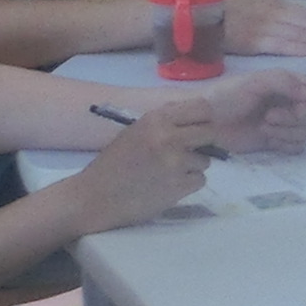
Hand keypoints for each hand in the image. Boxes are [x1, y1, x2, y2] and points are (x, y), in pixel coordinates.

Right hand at [56, 98, 217, 229]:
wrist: (95, 197)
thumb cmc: (113, 164)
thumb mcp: (137, 131)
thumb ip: (165, 123)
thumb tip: (197, 120)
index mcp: (157, 119)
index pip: (202, 107)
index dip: (204, 119)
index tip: (200, 128)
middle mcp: (169, 137)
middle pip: (211, 132)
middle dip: (205, 142)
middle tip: (191, 152)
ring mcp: (176, 162)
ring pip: (206, 160)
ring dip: (193, 167)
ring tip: (169, 172)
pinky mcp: (180, 186)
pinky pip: (200, 180)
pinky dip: (188, 184)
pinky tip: (168, 186)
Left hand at [192, 64, 305, 155]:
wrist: (205, 121)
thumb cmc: (227, 96)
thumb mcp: (254, 81)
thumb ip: (284, 82)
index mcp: (287, 84)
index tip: (295, 103)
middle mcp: (290, 103)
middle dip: (294, 118)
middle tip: (268, 117)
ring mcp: (285, 124)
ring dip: (288, 132)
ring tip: (263, 128)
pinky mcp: (278, 142)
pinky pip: (299, 147)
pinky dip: (286, 145)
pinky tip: (269, 140)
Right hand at [221, 0, 305, 57]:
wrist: (193, 14)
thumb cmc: (221, 13)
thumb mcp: (252, 7)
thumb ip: (273, 16)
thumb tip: (293, 28)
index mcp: (273, 3)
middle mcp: (272, 12)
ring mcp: (262, 25)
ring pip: (299, 33)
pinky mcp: (251, 40)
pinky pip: (279, 44)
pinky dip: (297, 47)